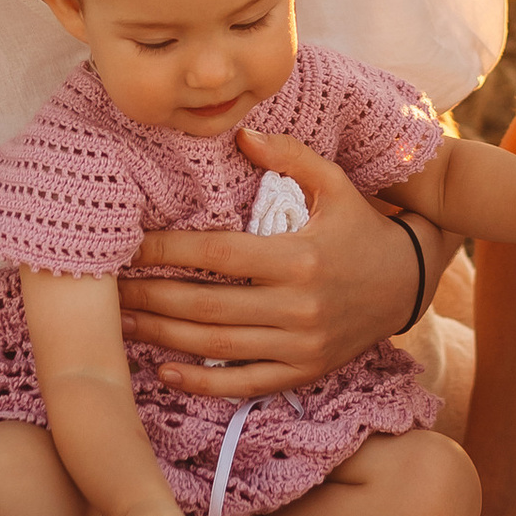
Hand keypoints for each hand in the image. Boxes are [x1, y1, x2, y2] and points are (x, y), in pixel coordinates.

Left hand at [115, 132, 429, 396]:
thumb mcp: (336, 182)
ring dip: (161, 336)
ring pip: (215, 345)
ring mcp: (299, 344)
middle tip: (106, 289)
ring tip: (120, 324)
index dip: (167, 250)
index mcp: (298, 257)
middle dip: (149, 297)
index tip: (129, 244)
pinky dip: (202, 382)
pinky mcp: (302, 371)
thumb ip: (289, 155)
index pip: (216, 254)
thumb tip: (240, 132)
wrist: (409, 283)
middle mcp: (297, 306)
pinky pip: (244, 383)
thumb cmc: (363, 227)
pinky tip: (165, 372)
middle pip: (204, 305)